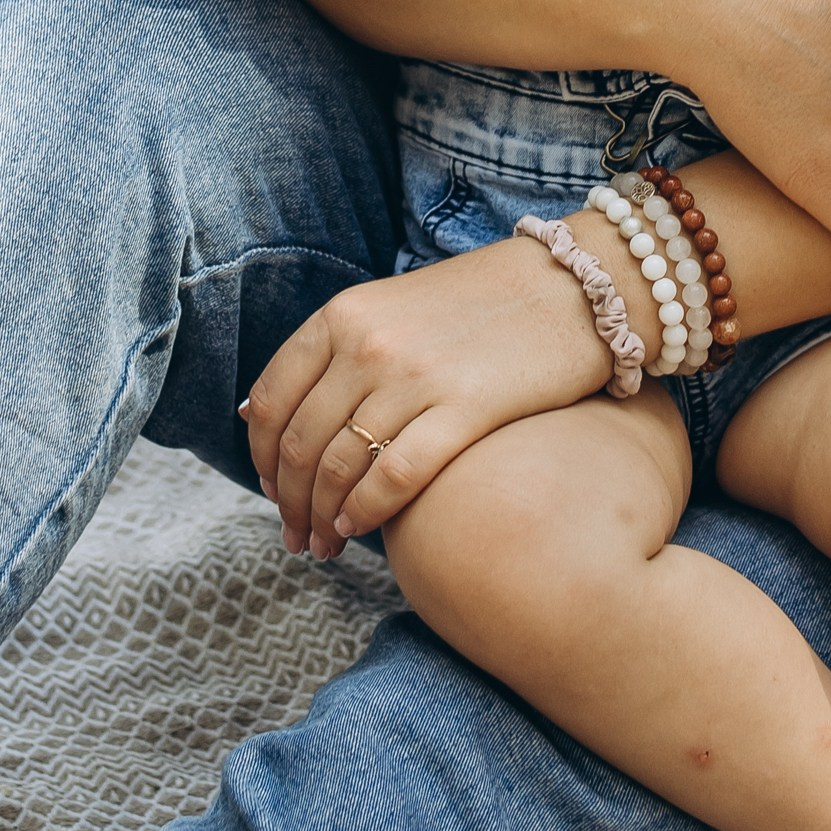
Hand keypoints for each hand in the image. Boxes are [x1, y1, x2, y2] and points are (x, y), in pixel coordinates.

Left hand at [242, 236, 607, 556]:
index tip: (271, 492)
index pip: (273, 399)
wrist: (574, 284)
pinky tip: (359, 529)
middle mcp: (369, 344)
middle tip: (295, 537)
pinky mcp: (465, 409)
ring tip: (324, 546)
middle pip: (301, 443)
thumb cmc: (483, 302)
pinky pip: (394, 477)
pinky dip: (366, 512)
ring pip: (340, 467)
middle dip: (289, 503)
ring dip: (321, 518)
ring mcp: (415, 376)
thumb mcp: (393, 307)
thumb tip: (256, 412)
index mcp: (345, 315)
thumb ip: (332, 353)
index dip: (261, 458)